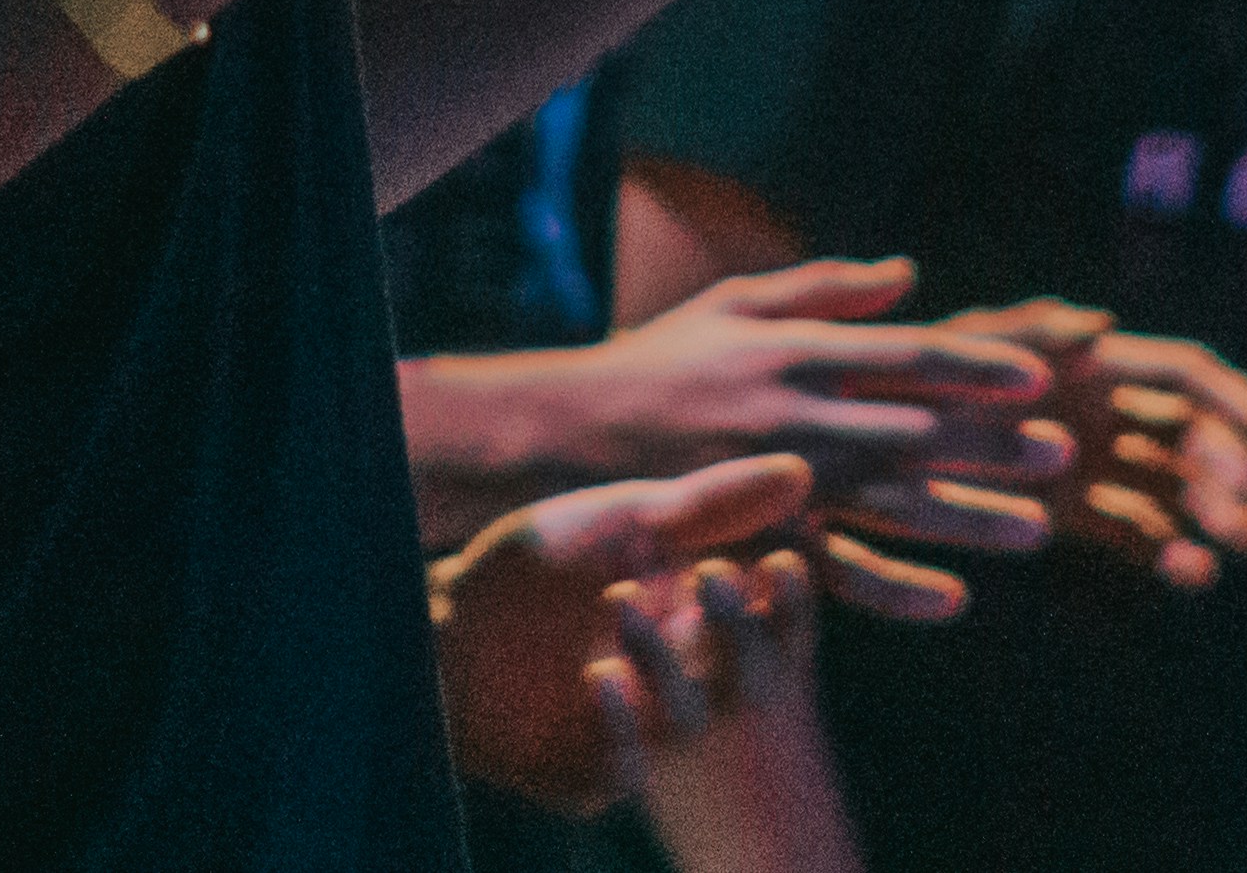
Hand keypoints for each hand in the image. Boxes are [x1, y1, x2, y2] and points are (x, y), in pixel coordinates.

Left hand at [429, 451, 816, 818]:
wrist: (442, 628)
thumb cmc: (542, 564)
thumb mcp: (629, 524)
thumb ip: (711, 507)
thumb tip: (803, 472)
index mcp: (704, 619)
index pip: (771, 613)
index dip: (786, 593)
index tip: (782, 559)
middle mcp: (686, 678)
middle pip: (738, 668)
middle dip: (734, 628)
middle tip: (707, 578)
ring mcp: (644, 730)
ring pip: (682, 717)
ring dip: (664, 666)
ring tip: (620, 602)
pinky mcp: (595, 774)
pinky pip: (624, 766)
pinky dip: (619, 725)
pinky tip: (599, 677)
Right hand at [547, 260, 1073, 553]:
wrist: (566, 434)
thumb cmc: (658, 360)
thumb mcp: (735, 304)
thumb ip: (825, 289)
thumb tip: (909, 275)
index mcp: (796, 351)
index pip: (905, 356)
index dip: (975, 367)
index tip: (1040, 378)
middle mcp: (796, 415)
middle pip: (915, 432)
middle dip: (992, 445)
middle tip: (1065, 456)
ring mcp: (778, 483)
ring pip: (892, 504)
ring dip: (968, 518)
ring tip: (1038, 533)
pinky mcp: (757, 538)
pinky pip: (835, 571)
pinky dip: (894, 588)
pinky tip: (952, 601)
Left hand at [897, 301, 1246, 602]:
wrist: (877, 439)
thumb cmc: (916, 375)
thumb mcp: (967, 344)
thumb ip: (1030, 331)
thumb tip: (1103, 325)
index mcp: (1097, 363)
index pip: (1185, 376)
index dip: (1234, 398)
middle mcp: (1108, 411)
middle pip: (1192, 437)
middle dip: (1228, 469)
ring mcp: (1096, 465)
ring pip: (1174, 489)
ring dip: (1212, 514)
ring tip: (1233, 547)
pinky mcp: (1074, 513)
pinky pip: (1135, 531)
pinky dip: (1168, 549)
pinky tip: (1191, 573)